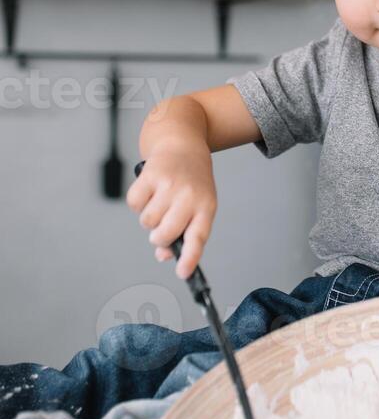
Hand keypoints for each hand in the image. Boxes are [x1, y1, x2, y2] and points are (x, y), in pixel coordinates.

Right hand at [126, 145, 216, 278]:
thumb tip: (163, 255)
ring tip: (158, 201)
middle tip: (161, 227)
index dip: (190, 258)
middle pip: (164, 234)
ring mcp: (170, 184)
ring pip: (147, 221)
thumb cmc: (191, 183)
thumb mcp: (197, 206)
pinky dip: (137, 202)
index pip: (198, 237)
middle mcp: (189, 196)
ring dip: (148, 218)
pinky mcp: (150, 174)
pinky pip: (134, 203)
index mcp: (205, 207)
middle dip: (159, 237)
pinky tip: (149, 191)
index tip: (182, 273)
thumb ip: (183, 233)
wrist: (183, 145)